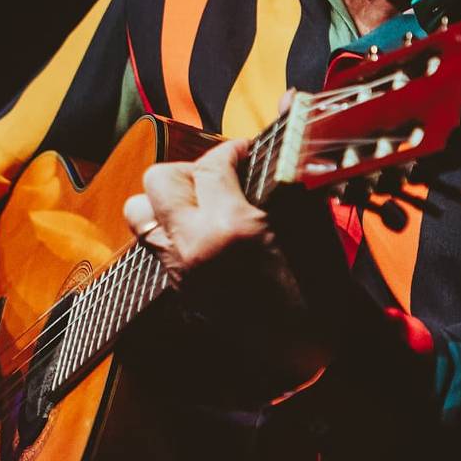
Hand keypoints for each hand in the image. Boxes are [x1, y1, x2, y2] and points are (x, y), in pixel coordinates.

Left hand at [124, 135, 326, 391]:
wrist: (312, 352)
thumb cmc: (322, 287)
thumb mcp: (311, 220)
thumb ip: (287, 167)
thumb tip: (287, 108)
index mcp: (231, 227)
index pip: (213, 165)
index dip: (233, 150)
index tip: (248, 152)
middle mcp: (194, 246)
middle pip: (159, 179)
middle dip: (190, 170)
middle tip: (222, 177)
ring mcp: (179, 270)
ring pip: (139, 212)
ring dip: (166, 200)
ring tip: (203, 204)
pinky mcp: (176, 289)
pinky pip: (153, 244)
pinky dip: (170, 229)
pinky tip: (204, 233)